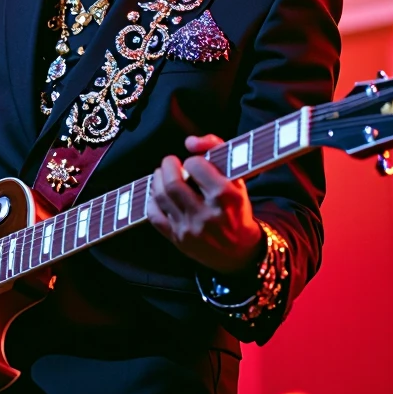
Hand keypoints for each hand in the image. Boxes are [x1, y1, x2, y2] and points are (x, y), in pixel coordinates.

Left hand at [148, 134, 263, 275]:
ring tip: (162, 174)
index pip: (196, 166)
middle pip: (173, 183)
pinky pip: (154, 216)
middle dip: (168, 165)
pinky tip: (158, 194)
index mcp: (226, 196)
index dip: (192, 160)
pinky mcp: (178, 240)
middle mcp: (208, 214)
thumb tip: (189, 142)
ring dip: (158, 179)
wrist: (240, 251)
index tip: (195, 164)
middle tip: (171, 162)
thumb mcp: (237, 177)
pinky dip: (152, 200)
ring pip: (161, 197)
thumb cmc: (236, 208)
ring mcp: (191, 229)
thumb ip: (215, 148)